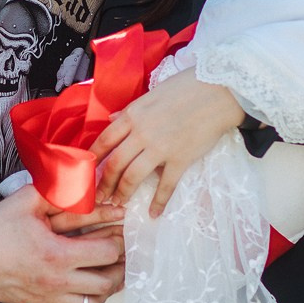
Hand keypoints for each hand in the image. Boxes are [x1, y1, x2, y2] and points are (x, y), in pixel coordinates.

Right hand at [0, 186, 125, 302]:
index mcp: (56, 253)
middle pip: (105, 284)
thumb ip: (61, 191)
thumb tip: (89, 182)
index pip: (106, 254)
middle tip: (120, 258)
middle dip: (118, 269)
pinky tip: (87, 298)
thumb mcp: (29, 199)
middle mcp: (54, 281)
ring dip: (104, 292)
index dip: (118, 242)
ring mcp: (45, 298)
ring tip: (107, 278)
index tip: (118, 235)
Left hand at [92, 73, 245, 213]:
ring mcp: (160, 148)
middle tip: (98, 197)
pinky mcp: (180, 159)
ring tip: (118, 204)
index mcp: (132, 115)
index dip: (92, 160)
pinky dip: (158, 202)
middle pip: (114, 164)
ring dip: (122, 193)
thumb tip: (111, 119)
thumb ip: (130, 110)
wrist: (217, 92)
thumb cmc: (185, 88)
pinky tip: (153, 214)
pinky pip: (166, 185)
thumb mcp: (151, 94)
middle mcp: (141, 133)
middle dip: (103, 184)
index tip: (86, 172)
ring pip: (133, 177)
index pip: (104, 141)